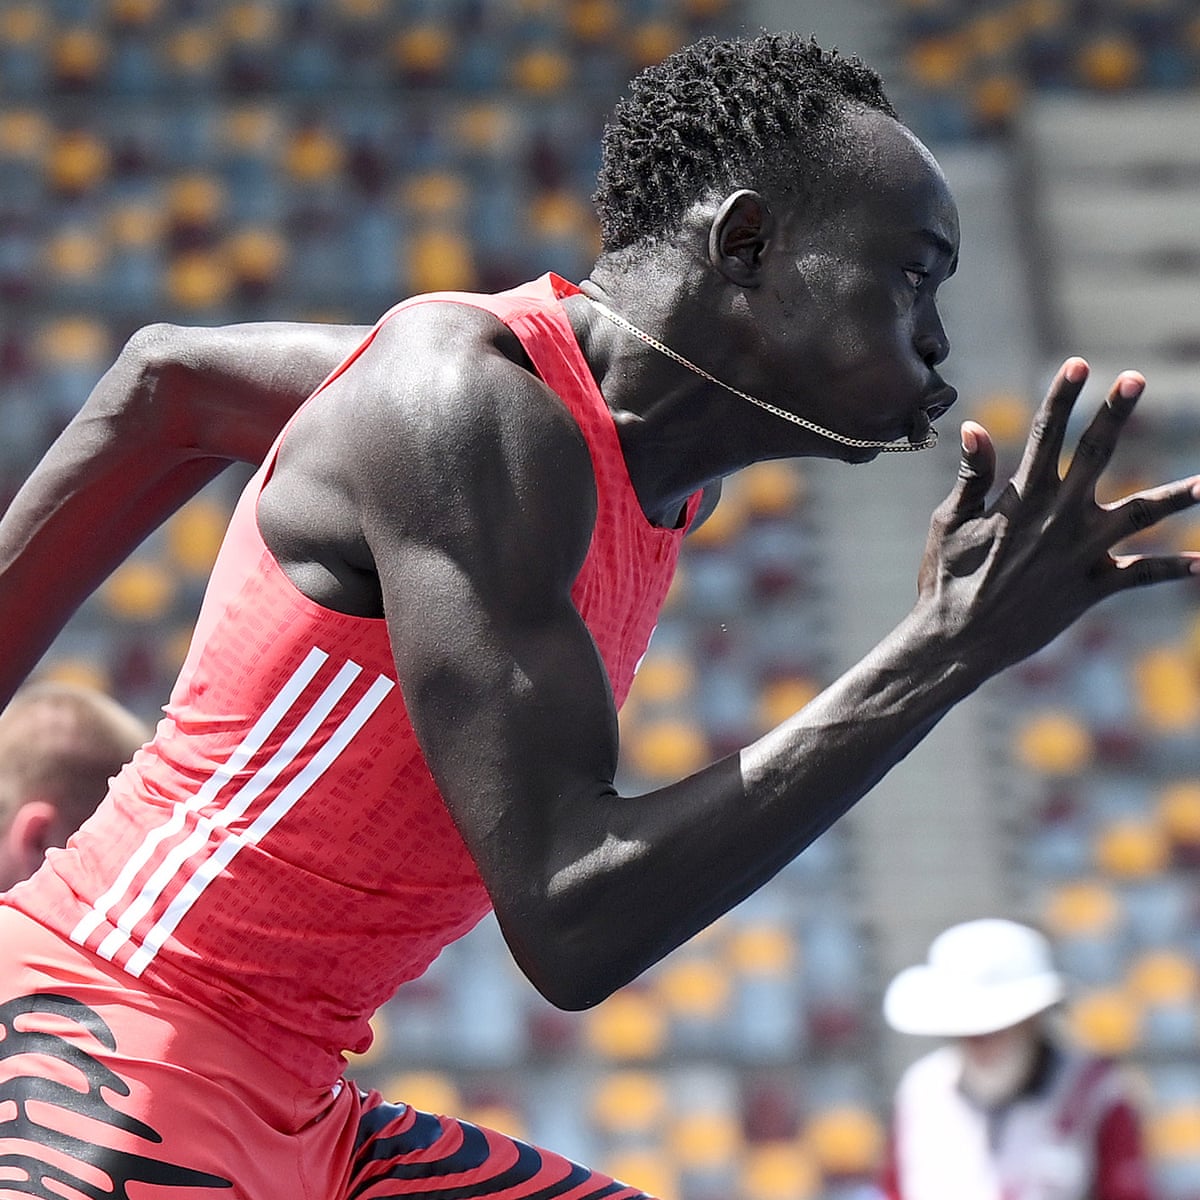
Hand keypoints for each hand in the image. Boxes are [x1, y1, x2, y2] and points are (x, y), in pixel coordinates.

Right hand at [916, 357, 1199, 675]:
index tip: (1078, 363)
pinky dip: (1175, 568)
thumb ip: (971, 476)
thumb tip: (973, 427)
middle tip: (1135, 378)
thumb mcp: (949, 522)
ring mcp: (1081, 554)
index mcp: (1021, 498)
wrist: (959, 642)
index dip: (1061, 396)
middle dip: (1115, 414)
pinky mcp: (1092, 588)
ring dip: (1179, 494)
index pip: (1043, 434)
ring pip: (1141, 514)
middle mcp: (1058, 518)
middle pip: (1095, 454)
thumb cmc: (947, 579)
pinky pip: (1142, 575)